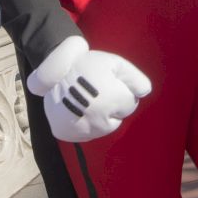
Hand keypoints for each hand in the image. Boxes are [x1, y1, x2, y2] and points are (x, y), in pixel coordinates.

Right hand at [26, 37, 150, 142]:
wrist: (52, 69)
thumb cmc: (87, 63)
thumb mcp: (115, 63)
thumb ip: (136, 79)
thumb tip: (145, 93)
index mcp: (112, 101)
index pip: (130, 105)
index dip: (121, 92)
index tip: (109, 84)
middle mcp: (97, 120)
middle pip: (116, 120)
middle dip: (111, 107)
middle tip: (97, 92)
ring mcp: (79, 129)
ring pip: (100, 129)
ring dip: (98, 118)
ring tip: (87, 100)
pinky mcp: (65, 133)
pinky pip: (82, 134)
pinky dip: (81, 124)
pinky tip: (76, 110)